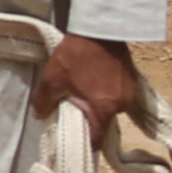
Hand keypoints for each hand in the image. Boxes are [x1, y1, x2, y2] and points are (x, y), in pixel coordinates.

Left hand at [30, 34, 140, 151]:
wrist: (99, 29)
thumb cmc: (76, 56)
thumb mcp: (53, 79)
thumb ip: (44, 101)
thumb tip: (39, 115)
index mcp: (104, 109)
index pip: (98, 139)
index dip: (86, 144)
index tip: (76, 143)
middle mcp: (122, 104)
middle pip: (104, 122)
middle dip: (90, 120)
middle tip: (74, 112)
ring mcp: (130, 92)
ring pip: (111, 107)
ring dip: (98, 104)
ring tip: (83, 93)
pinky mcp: (132, 79)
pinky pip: (117, 94)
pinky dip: (106, 93)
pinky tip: (93, 82)